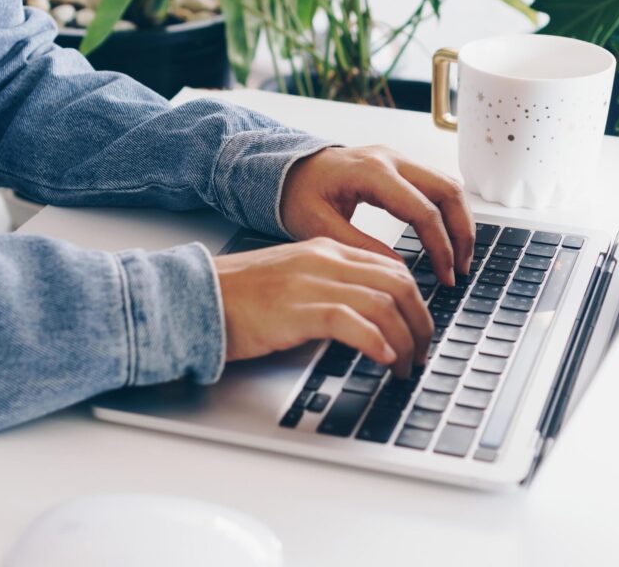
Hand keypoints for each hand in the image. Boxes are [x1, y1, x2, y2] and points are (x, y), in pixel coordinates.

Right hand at [214, 238, 432, 376]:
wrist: (195, 296)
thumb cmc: (239, 298)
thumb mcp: (293, 282)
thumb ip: (329, 290)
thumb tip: (365, 319)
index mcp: (326, 251)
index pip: (392, 269)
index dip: (416, 302)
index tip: (419, 329)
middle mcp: (325, 261)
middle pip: (399, 284)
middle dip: (421, 323)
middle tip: (422, 353)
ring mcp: (311, 283)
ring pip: (384, 304)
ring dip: (405, 341)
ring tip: (406, 367)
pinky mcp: (297, 309)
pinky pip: (352, 322)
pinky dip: (376, 342)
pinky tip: (384, 360)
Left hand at [280, 145, 474, 285]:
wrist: (285, 171)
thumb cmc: (296, 195)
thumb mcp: (319, 227)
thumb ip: (359, 246)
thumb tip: (400, 271)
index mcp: (371, 172)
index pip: (423, 210)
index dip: (440, 246)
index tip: (446, 276)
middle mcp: (391, 159)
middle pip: (448, 190)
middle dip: (462, 232)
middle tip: (462, 269)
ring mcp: (398, 159)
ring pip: (449, 185)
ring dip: (460, 221)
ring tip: (460, 258)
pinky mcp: (399, 167)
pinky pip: (436, 186)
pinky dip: (447, 212)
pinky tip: (447, 239)